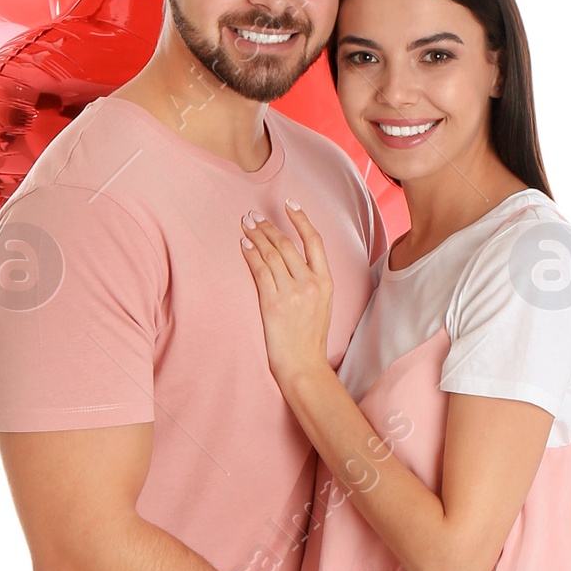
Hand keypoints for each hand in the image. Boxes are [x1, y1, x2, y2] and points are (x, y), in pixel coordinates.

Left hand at [241, 204, 334, 392]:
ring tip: (246, 225)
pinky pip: (259, 270)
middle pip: (287, 244)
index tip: (289, 205)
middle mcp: (310, 283)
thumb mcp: (323, 305)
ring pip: (271, 254)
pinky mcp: (273, 303)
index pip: (314, 241)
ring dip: (256, 236)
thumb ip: (313, 282)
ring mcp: (291, 292)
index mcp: (326, 282)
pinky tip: (244, 245)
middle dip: (268, 226)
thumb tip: (295, 262)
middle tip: (253, 216)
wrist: (303, 365)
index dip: (301, 219)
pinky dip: (250, 254)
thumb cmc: (310, 339)